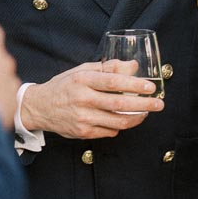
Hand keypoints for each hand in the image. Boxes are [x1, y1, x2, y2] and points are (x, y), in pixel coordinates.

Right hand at [20, 61, 162, 138]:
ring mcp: (82, 118)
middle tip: (158, 104)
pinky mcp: (82, 133)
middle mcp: (82, 99)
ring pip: (117, 122)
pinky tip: (124, 120)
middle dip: (143, 105)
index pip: (113, 82)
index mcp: (82, 80)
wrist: (39, 107)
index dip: (134, 84)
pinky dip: (120, 127)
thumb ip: (107, 68)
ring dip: (136, 119)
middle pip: (119, 104)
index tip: (150, 86)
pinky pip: (109, 132)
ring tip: (145, 113)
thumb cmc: (64, 86)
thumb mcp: (82, 71)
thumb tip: (133, 65)